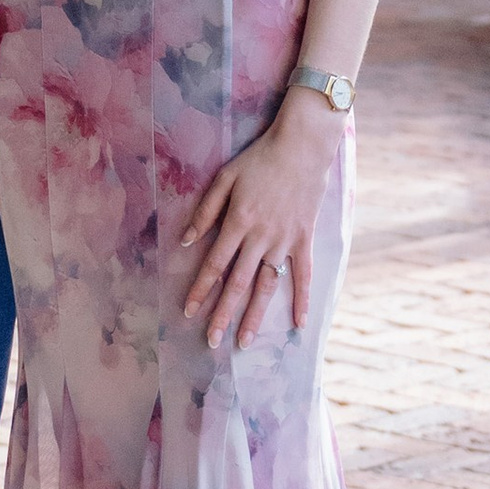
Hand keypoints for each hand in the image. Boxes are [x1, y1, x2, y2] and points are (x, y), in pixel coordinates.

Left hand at [179, 89, 341, 344]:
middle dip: (222, 314)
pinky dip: (301, 300)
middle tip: (211, 342)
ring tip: (244, 342)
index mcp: (238, 222)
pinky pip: (303, 275)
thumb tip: (185, 241)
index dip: (200, 290)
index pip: (214, 265)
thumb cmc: (260, 159)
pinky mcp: (304, 240)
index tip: (188, 312)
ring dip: (255, 316)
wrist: (302, 147)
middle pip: (238, 283)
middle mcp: (260, 238)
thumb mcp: (225, 178)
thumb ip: (205, 211)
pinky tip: (298, 325)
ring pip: (267, 286)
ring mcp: (284, 241)